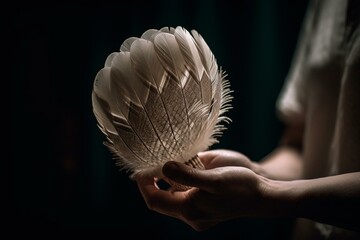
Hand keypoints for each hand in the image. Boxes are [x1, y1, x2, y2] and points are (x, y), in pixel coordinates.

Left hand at [135, 150, 269, 230]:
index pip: (154, 200)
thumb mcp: (214, 179)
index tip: (140, 168)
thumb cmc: (241, 186)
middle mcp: (191, 215)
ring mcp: (199, 212)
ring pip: (173, 197)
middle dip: (153, 182)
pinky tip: (183, 168)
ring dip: (166, 181)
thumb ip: (187, 174)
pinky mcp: (206, 207)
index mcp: (189, 210)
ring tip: (165, 163)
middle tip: (150, 163)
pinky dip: (179, 183)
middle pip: (162, 200)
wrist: (262, 196)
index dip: (143, 185)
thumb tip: (163, 168)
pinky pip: (184, 196)